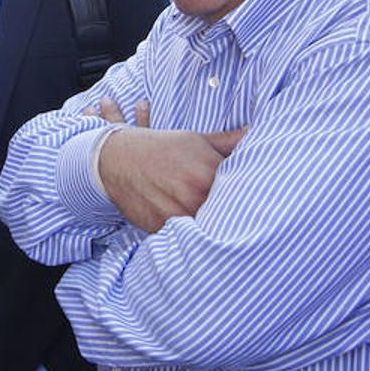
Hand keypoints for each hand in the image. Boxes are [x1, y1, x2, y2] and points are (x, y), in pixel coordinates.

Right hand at [96, 99, 243, 232]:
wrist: (115, 159)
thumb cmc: (159, 148)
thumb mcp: (195, 140)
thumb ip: (228, 141)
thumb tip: (254, 132)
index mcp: (209, 172)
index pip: (243, 192)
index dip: (249, 197)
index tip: (252, 200)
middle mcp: (195, 195)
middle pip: (226, 215)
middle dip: (231, 214)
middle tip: (239, 217)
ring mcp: (178, 214)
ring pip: (206, 229)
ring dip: (211, 227)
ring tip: (217, 226)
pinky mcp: (163, 228)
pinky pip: (184, 237)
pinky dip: (190, 234)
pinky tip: (194, 229)